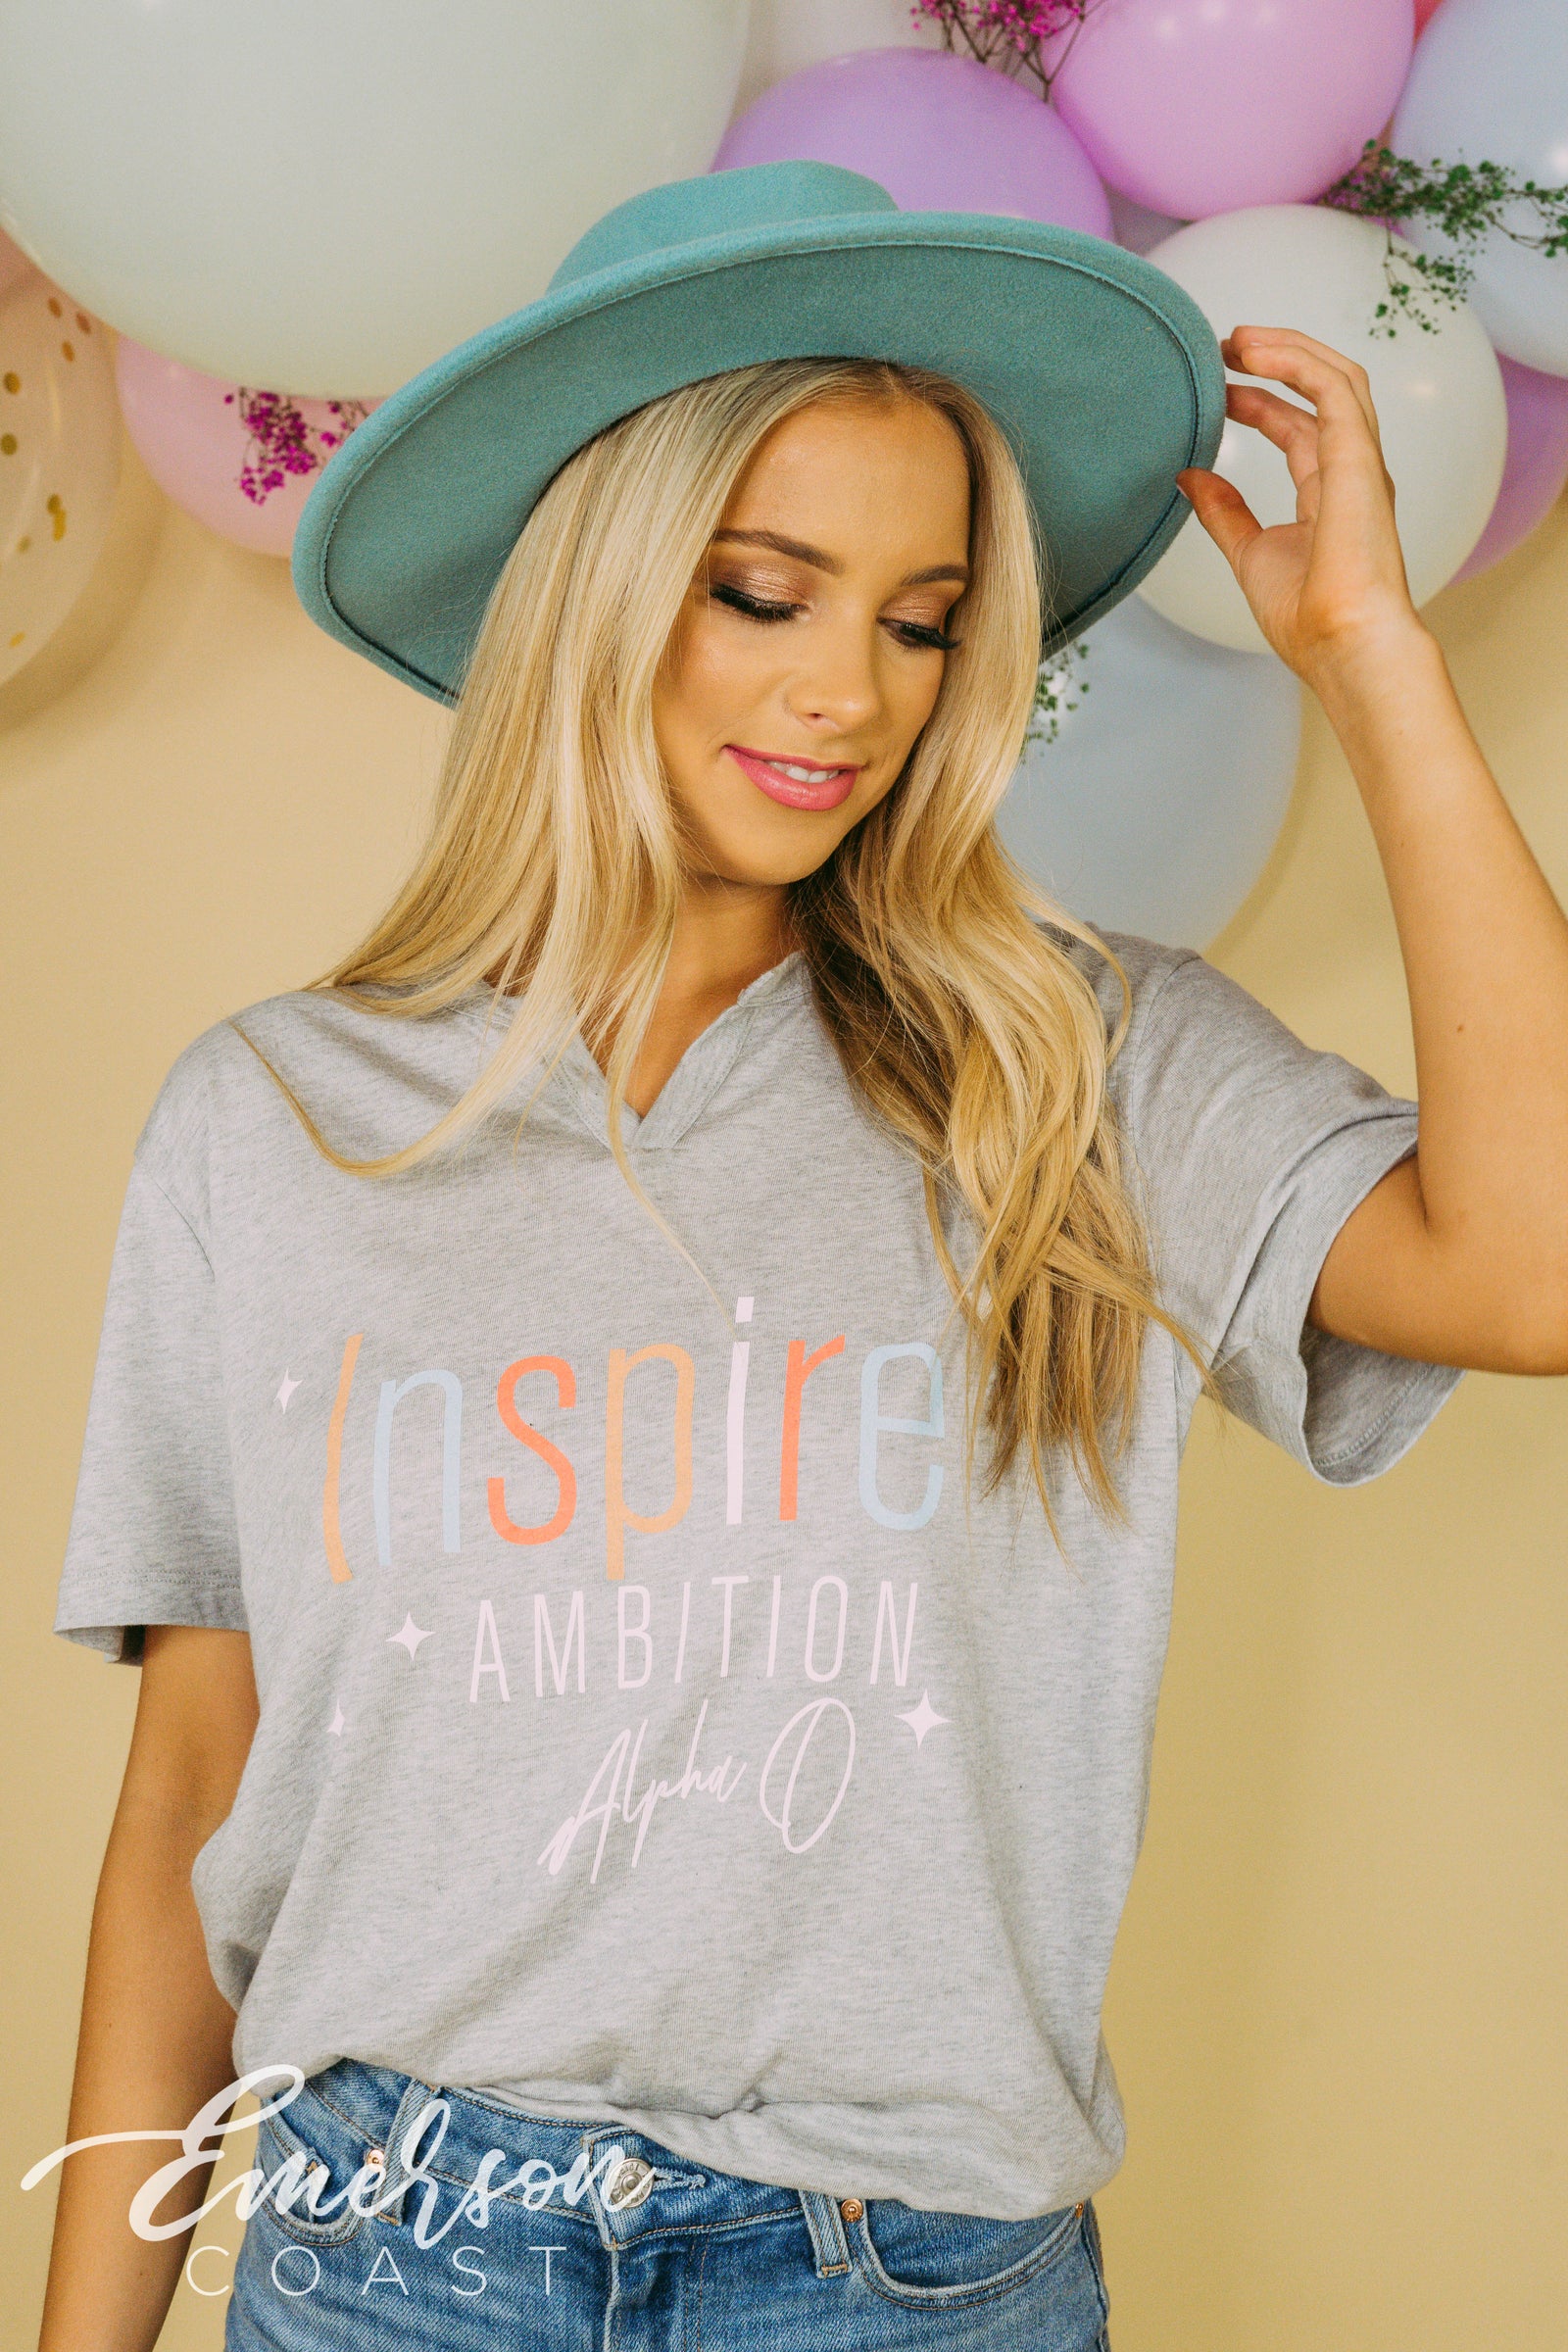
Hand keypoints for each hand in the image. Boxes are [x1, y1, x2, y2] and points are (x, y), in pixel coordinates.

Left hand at [1175, 326, 1428, 684]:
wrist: (1342, 644)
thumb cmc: (1309, 618)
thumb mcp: (1249, 553)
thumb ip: (1223, 512)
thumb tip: (1188, 477)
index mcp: (1330, 495)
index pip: (1297, 428)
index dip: (1259, 401)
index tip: (1218, 389)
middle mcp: (1351, 471)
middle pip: (1319, 391)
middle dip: (1275, 362)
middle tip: (1224, 347)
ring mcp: (1359, 462)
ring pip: (1335, 377)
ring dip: (1287, 349)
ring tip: (1237, 338)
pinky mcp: (1358, 457)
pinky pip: (1332, 388)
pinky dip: (1296, 362)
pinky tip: (1255, 354)